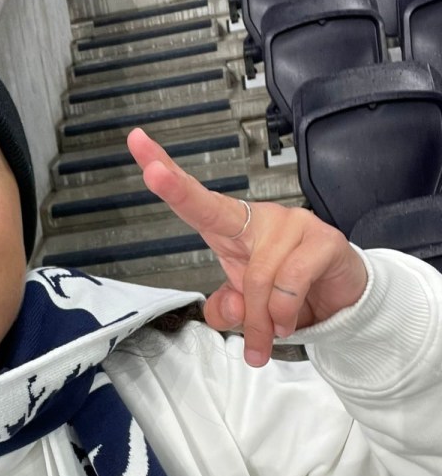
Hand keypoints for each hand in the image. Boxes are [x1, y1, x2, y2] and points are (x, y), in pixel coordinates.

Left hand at [127, 128, 368, 366]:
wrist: (339, 300)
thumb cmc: (285, 293)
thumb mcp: (244, 310)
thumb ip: (225, 311)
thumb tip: (230, 307)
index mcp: (231, 229)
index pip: (194, 199)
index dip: (166, 175)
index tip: (137, 143)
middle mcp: (259, 219)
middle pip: (214, 212)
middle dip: (183, 202)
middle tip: (173, 213)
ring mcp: (292, 223)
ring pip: (258, 276)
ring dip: (264, 319)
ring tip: (273, 331)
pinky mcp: (324, 238)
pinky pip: (291, 281)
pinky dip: (285, 312)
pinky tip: (289, 321)